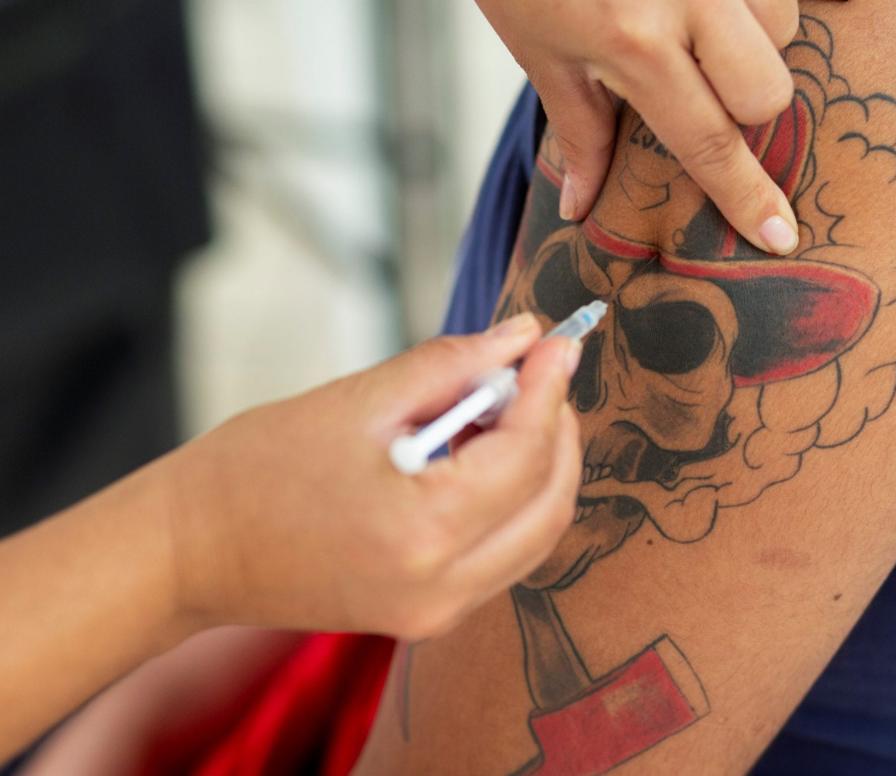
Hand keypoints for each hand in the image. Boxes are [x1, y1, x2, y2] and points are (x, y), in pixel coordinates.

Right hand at [166, 313, 582, 639]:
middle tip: (541, 372)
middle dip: (557, 430)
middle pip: (549, 503)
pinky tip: (481, 455)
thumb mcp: (357, 401)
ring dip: (539, 468)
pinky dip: (510, 502)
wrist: (188, 553)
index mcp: (424, 532)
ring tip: (508, 408)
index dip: (548, 388)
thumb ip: (451, 365)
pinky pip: (502, 557)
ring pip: (535, 535)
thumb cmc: (251, 472)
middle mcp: (443, 588)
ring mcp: (438, 613)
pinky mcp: (427, 615)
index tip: (557, 341)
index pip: (525, 454)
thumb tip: (522, 335)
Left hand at [478, 0, 803, 253]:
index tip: (780, 235)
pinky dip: (748, 0)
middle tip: (700, 86)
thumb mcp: (539, 50)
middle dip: (748, 105)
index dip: (746, 195)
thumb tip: (583, 208)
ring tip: (693, 21)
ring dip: (750, 40)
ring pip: (783, 25)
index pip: (709, 140)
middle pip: (768, 90)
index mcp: (635, 43)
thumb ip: (579, 129)